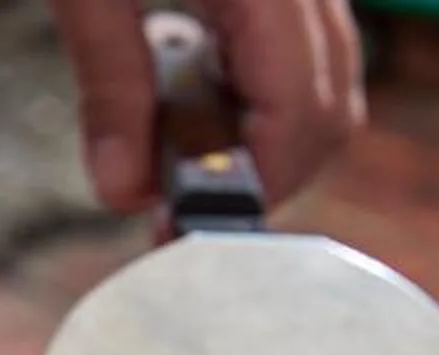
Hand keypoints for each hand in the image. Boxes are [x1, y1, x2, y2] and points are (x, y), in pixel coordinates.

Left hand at [47, 0, 364, 212]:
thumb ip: (109, 78)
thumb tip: (123, 189)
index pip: (297, 108)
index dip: (248, 183)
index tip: (181, 229)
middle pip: (329, 106)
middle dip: (261, 172)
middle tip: (174, 204)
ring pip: (328, 78)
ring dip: (264, 136)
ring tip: (177, 153)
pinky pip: (305, 41)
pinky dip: (261, 88)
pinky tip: (194, 91)